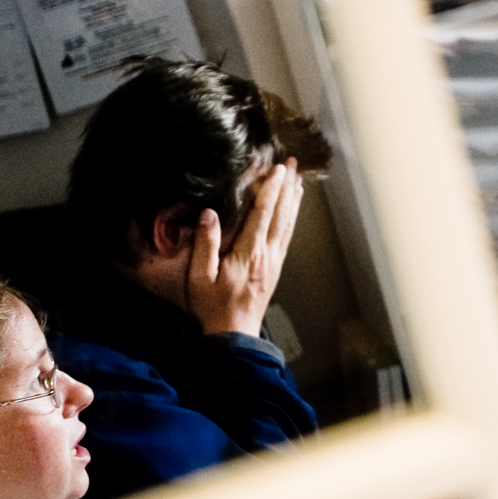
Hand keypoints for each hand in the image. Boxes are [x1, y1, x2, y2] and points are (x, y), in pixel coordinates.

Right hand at [184, 161, 302, 337]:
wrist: (235, 334)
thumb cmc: (213, 306)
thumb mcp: (200, 277)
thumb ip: (205, 245)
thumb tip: (208, 214)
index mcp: (248, 253)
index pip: (262, 214)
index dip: (270, 190)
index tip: (276, 170)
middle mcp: (267, 254)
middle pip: (281, 214)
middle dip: (287, 187)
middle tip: (292, 164)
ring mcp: (274, 261)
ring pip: (288, 224)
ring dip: (293, 200)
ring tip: (297, 179)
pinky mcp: (275, 267)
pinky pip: (287, 236)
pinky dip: (292, 218)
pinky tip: (293, 209)